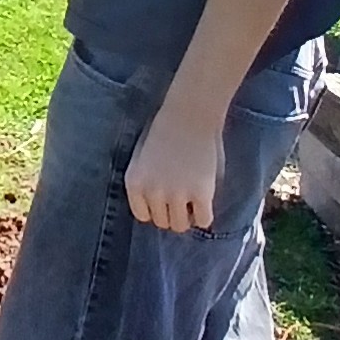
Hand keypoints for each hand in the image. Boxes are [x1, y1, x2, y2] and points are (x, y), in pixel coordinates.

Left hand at [124, 93, 223, 233]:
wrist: (189, 114)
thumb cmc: (166, 131)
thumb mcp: (143, 159)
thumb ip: (147, 183)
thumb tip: (158, 208)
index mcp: (134, 182)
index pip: (142, 215)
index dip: (155, 211)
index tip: (164, 203)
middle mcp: (152, 192)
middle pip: (162, 222)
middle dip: (172, 214)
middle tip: (182, 201)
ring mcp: (177, 194)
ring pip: (180, 225)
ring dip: (187, 217)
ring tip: (193, 203)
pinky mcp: (201, 193)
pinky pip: (203, 220)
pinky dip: (205, 216)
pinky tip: (205, 203)